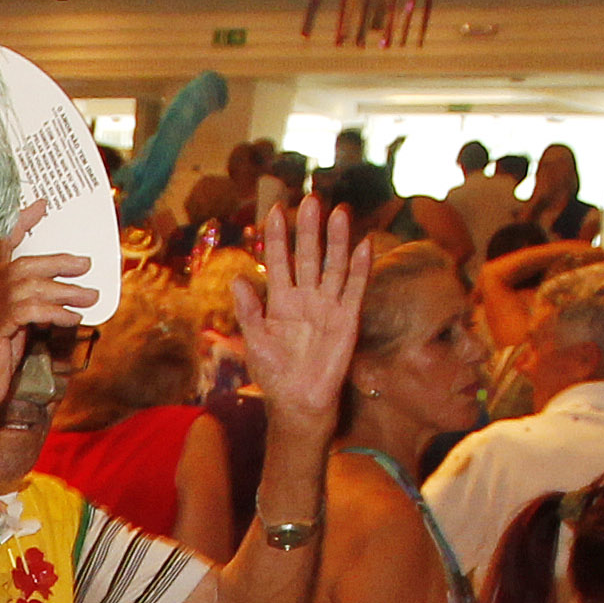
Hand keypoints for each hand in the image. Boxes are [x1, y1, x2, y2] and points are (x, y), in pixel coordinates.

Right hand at [0, 203, 102, 419]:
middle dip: (58, 262)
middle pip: (22, 264)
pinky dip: (56, 312)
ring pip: (30, 287)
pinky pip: (31, 311)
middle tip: (86, 263)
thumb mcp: (9, 327)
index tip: (42, 206)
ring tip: (90, 296)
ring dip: (65, 291)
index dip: (20, 224)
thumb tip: (56, 293)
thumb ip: (24, 306)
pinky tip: (72, 318)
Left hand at [231, 194, 371, 434]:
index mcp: (279, 299)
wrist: (298, 402)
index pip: (278, 260)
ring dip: (337, 240)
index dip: (276, 237)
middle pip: (308, 255)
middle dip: (308, 229)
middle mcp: (305, 296)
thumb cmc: (273, 373)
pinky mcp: (347, 318)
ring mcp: (328, 305)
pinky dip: (360, 268)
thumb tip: (238, 279)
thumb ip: (248, 311)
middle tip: (311, 200)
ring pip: (333, 265)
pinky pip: (355, 288)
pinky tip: (364, 244)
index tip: (275, 209)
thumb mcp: (254, 342)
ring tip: (339, 211)